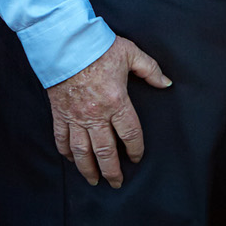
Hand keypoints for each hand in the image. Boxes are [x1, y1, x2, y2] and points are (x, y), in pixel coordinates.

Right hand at [47, 36, 170, 187]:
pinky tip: (72, 161)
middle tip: (116, 183)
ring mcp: (75, 116)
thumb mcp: (131, 53)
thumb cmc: (99, 46)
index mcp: (116, 101)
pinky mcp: (59, 113)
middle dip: (112, 171)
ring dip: (88, 169)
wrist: (65, 42)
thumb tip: (166, 83)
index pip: (130, 134)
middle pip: (105, 151)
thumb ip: (151, 69)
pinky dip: (66, 153)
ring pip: (82, 151)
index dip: (135, 149)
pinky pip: (61, 139)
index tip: (136, 158)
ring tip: (94, 181)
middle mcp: (95, 114)